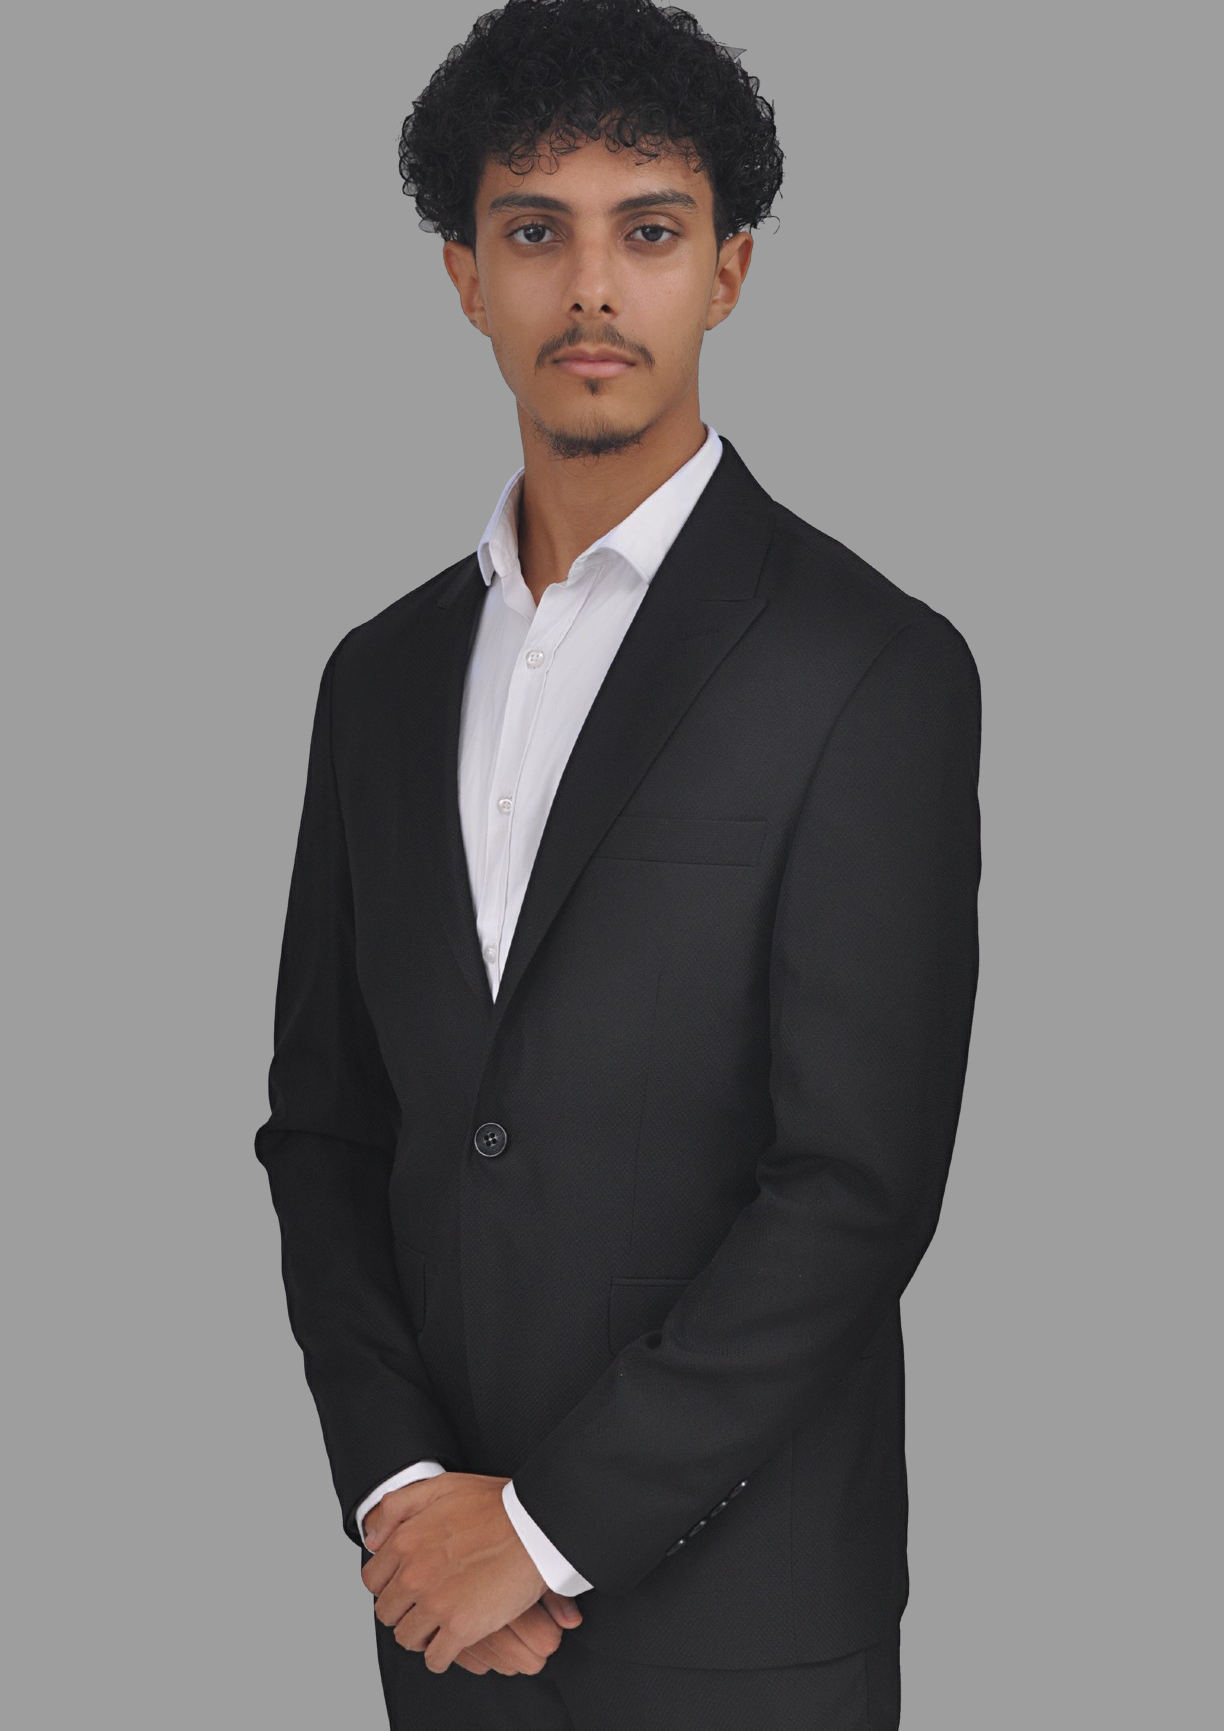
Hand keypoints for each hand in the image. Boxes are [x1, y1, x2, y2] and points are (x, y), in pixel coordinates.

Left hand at [360, 1472, 559, 1672]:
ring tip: (439, 1625)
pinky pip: (435, 1659)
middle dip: (403, 1610)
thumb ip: (397, 1507)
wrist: (536, 1527)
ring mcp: (436, 1603)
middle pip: (387, 1612)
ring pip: (407, 1638)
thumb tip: (372, 1539)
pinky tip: (454, 1641)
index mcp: (406, 1541)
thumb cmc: (496, 1505)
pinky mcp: (461, 1627)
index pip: (373, 1580)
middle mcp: (414, 1574)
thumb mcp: (442, 1487)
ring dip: (420, 1635)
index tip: (406, 1587)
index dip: (389, 1585)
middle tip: (424, 1605)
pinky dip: (441, 1656)